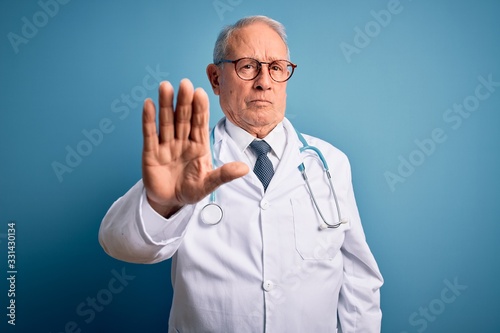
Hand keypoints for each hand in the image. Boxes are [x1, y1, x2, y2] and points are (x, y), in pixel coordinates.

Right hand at [142, 79, 248, 216]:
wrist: (170, 202)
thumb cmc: (191, 190)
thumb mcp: (208, 184)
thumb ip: (224, 175)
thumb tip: (245, 168)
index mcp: (198, 145)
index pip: (200, 123)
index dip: (200, 109)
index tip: (200, 93)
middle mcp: (182, 141)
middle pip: (183, 118)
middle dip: (184, 101)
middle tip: (185, 83)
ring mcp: (166, 145)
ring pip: (166, 121)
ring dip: (165, 105)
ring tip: (165, 86)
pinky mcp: (150, 153)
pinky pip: (149, 134)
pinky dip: (149, 120)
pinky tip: (149, 104)